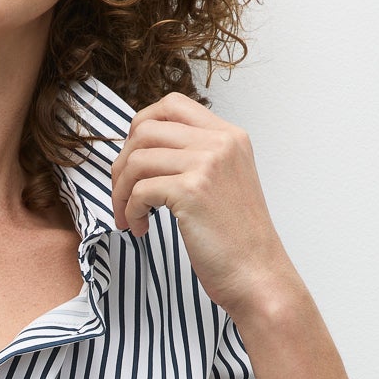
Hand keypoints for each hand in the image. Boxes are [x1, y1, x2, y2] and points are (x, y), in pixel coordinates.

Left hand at [110, 91, 299, 321]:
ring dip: (121, 191)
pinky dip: (130, 211)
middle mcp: (220, 142)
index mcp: (230, 136)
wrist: (257, 274)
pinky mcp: (192, 191)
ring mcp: (207, 164)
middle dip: (122, 163)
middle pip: (145, 129)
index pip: (172, 104)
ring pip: (136, 159)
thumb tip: (144, 149)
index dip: (141, 126)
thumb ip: (196, 158)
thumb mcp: (224, 183)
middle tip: (122, 194)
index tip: (133, 159)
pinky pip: (140, 190)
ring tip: (129, 216)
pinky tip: (140, 228)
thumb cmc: (235, 239)